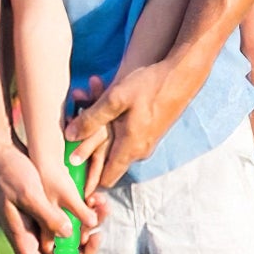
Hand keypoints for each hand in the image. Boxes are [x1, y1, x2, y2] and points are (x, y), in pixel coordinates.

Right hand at [0, 137, 94, 253]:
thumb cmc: (6, 171)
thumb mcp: (28, 192)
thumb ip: (46, 215)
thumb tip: (68, 235)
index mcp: (21, 235)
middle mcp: (29, 232)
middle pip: (58, 253)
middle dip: (81, 247)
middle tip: (97, 235)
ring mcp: (34, 219)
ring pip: (65, 233)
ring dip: (85, 226)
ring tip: (101, 207)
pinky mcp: (40, 205)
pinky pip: (63, 216)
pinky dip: (79, 211)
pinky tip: (92, 198)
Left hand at [66, 55, 202, 188]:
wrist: (183, 74)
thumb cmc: (150, 85)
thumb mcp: (115, 100)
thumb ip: (91, 120)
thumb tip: (69, 136)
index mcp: (130, 148)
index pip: (105, 179)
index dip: (87, 178)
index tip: (70, 166)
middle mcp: (140, 149)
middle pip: (106, 160)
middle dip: (86, 142)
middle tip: (72, 117)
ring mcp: (147, 140)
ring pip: (113, 141)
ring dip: (98, 125)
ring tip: (85, 94)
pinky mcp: (150, 129)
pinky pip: (125, 131)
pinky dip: (112, 118)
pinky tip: (104, 93)